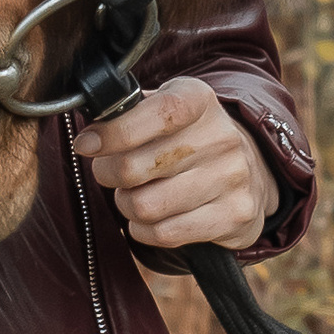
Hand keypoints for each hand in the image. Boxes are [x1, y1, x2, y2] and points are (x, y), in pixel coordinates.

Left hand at [73, 77, 282, 257]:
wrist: (246, 173)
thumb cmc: (186, 140)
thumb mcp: (162, 111)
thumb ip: (126, 114)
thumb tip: (89, 138)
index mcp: (200, 99)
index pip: (159, 112)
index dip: (115, 132)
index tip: (87, 145)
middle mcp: (222, 136)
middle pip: (136, 166)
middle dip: (108, 174)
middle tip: (111, 173)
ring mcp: (232, 177)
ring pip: (146, 206)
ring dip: (126, 205)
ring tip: (133, 195)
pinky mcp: (234, 215)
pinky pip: (165, 234)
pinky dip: (143, 231)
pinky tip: (148, 220)